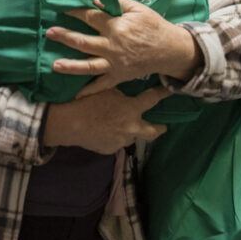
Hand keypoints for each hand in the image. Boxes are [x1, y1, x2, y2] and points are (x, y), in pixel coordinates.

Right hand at [43, 80, 169, 153]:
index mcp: (131, 110)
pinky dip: (113, 136)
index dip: (163, 94)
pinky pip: (115, 142)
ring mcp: (121, 140)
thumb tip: (125, 95)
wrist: (70, 123)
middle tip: (162, 126)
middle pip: (153, 131)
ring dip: (130, 131)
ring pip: (131, 136)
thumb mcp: (105, 90)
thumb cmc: (87, 102)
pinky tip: (104, 131)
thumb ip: (120, 94)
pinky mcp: (109, 149)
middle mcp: (131, 127)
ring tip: (121, 125)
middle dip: (159, 128)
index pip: (152, 99)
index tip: (170, 91)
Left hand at [46, 0, 198, 82]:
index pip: (91, 18)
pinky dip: (90, 91)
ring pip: (89, 66)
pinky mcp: (119, 76)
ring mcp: (115, 63)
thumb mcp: (138, 9)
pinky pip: (102, 85)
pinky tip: (76, 95)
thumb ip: (117, 2)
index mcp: (117, 27)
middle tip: (49, 33)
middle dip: (65, 37)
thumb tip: (94, 0)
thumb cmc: (154, 26)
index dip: (75, 13)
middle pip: (84, 42)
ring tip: (54, 65)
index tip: (62, 9)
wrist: (171, 50)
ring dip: (70, 66)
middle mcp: (113, 46)